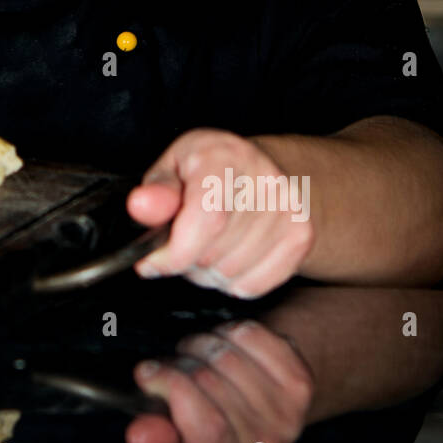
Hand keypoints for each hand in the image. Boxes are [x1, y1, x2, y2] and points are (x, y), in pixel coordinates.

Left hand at [126, 128, 314, 298]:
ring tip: (208, 244)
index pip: (205, 221)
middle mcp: (264, 180)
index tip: (151, 261)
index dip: (172, 253)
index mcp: (224, 156)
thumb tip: (140, 206)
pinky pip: (252, 286)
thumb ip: (156, 191)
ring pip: (229, 276)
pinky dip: (232, 281)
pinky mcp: (302, 237)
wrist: (268, 167)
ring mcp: (289, 210)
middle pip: (211, 254)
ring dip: (207, 272)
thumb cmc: (211, 168)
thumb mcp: (173, 167)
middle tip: (184, 240)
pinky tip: (231, 254)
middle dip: (186, 260)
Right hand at [126, 319, 313, 442]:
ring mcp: (285, 415)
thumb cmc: (203, 418)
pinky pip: (254, 337)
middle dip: (181, 360)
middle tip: (175, 363)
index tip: (148, 372)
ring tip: (199, 354)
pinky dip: (233, 330)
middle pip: (211, 382)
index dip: (172, 388)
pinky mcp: (299, 383)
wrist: (255, 409)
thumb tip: (141, 435)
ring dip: (203, 342)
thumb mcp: (172, 432)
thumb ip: (157, 437)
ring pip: (229, 356)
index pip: (207, 426)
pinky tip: (228, 344)